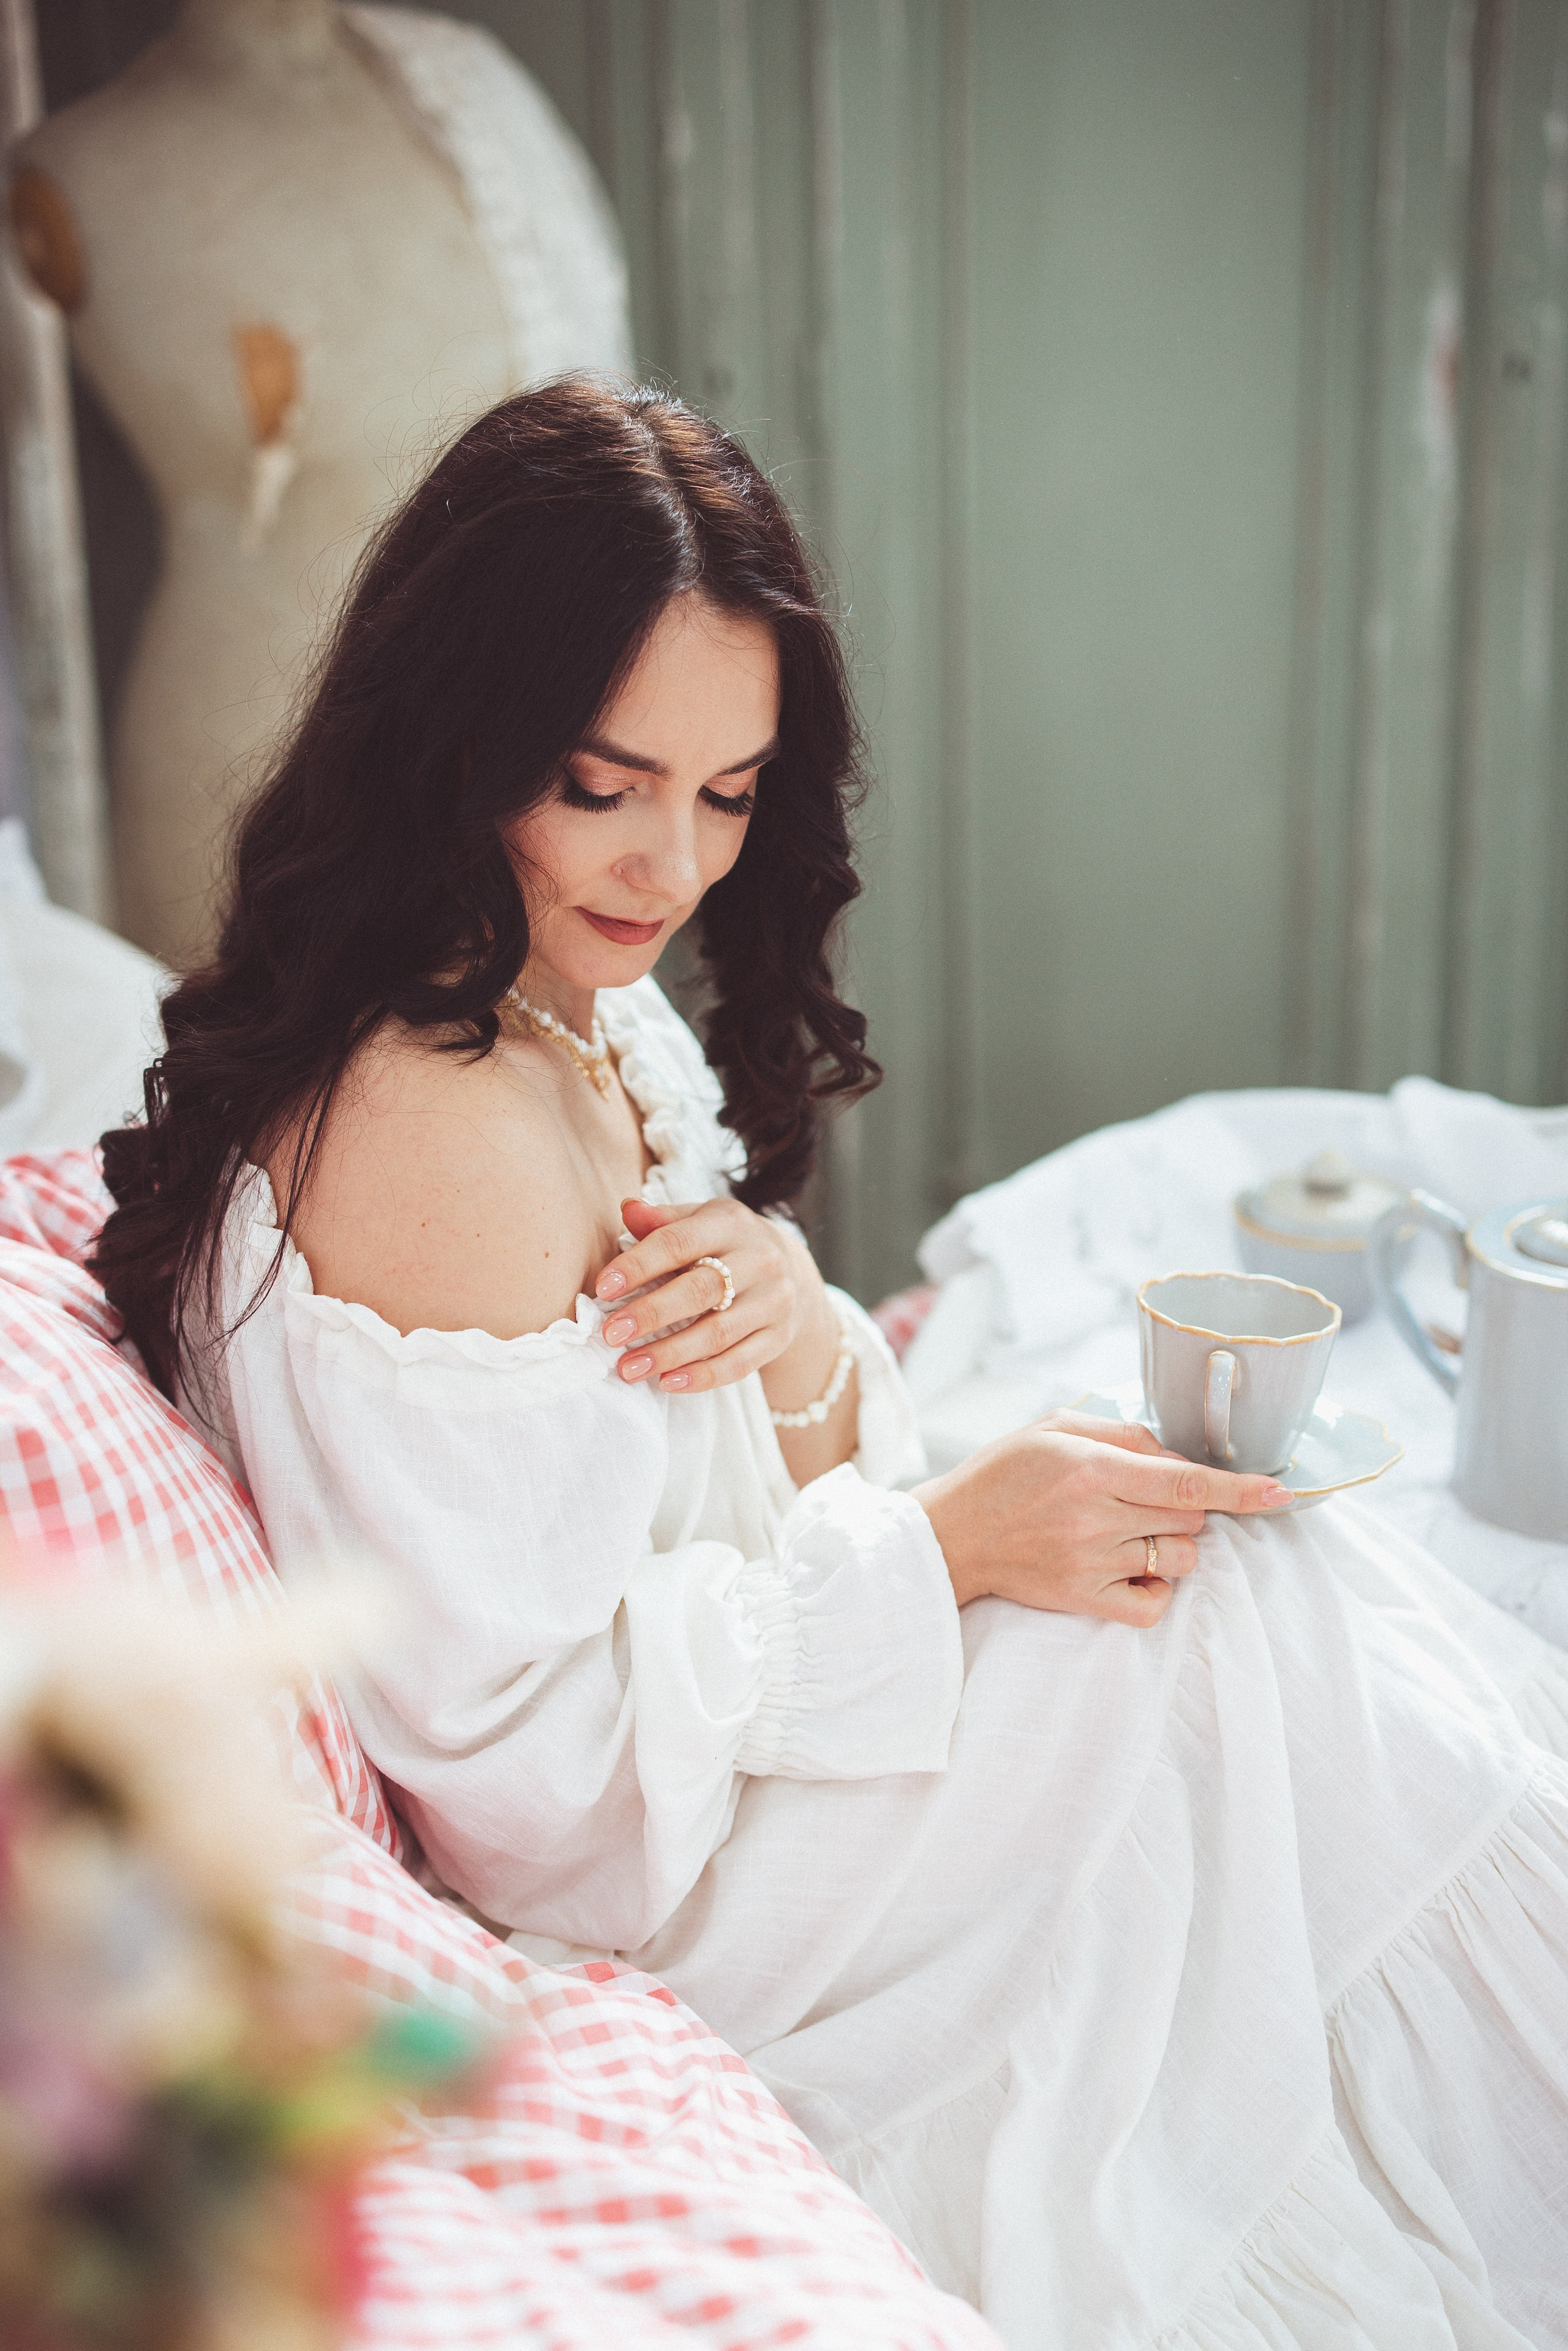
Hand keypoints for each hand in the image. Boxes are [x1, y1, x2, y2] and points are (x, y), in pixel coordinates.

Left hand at [595, 1197, 817, 1393]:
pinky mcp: (779, 1336)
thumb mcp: (698, 1221)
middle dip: (650, 1314)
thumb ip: (661, 1221)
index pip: (679, 1243)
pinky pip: (739, 1363)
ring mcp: (774, 1300)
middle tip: (610, 1334)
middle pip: (699, 1290)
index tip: (602, 1288)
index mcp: (730, 1223)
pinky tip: (667, 1382)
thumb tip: (627, 1209)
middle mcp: (759, 1259)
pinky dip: (702, 1376)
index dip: (639, 1266)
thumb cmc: (724, 1244)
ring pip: (717, 1333)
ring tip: (629, 1368)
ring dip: (669, 1354)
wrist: (790, 1270)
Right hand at [912, 1410, 1295, 1627]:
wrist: (951, 1535)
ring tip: (1133, 1533)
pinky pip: (1152, 1607)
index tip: (1281, 1492)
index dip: (1240, 1488)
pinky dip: (1157, 1592)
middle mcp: (1096, 1516)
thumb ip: (1121, 1433)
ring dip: (1173, 1546)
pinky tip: (1135, 1572)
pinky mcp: (1083, 1600)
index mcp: (1091, 1467)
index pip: (1186, 1481)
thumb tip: (1176, 1453)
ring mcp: (1091, 1562)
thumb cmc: (1003, 1474)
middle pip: (1190, 1521)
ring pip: (1179, 1561)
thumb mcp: (1055, 1427)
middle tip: (1145, 1500)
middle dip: (1188, 1508)